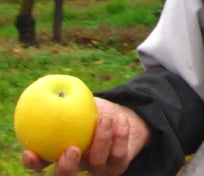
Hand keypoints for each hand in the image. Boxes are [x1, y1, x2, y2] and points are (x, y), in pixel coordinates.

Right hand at [22, 97, 150, 175]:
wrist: (122, 116)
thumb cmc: (94, 110)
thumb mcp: (78, 103)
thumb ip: (64, 100)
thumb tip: (51, 87)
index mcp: (61, 153)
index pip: (42, 163)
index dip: (33, 163)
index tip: (30, 152)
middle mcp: (78, 164)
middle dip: (65, 168)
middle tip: (71, 149)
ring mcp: (98, 168)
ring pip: (96, 163)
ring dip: (101, 140)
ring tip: (105, 119)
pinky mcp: (118, 165)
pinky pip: (119, 155)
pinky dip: (120, 136)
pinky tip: (120, 120)